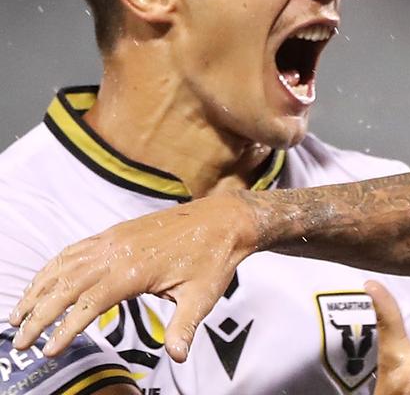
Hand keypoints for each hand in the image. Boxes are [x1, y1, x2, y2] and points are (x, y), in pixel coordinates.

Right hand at [8, 192, 256, 360]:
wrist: (224, 219)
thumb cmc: (214, 258)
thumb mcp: (202, 296)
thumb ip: (184, 326)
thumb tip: (176, 356)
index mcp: (135, 270)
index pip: (89, 304)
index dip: (65, 329)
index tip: (48, 350)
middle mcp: (117, 251)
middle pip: (66, 286)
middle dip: (39, 315)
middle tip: (19, 342)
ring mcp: (113, 239)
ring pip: (64, 266)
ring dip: (38, 290)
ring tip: (18, 315)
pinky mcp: (115, 232)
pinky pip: (75, 250)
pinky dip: (53, 267)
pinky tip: (42, 282)